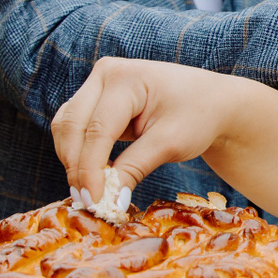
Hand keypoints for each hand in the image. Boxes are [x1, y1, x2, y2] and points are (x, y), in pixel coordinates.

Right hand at [51, 57, 248, 202]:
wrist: (212, 101)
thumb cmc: (197, 116)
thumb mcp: (169, 144)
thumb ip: (135, 169)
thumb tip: (108, 202)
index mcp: (125, 77)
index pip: (97, 129)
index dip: (90, 169)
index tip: (94, 202)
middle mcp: (105, 75)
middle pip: (72, 125)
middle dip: (76, 166)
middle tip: (88, 202)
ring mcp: (97, 85)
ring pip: (66, 126)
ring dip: (72, 160)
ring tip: (90, 193)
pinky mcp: (95, 100)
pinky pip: (74, 128)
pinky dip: (77, 153)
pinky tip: (91, 177)